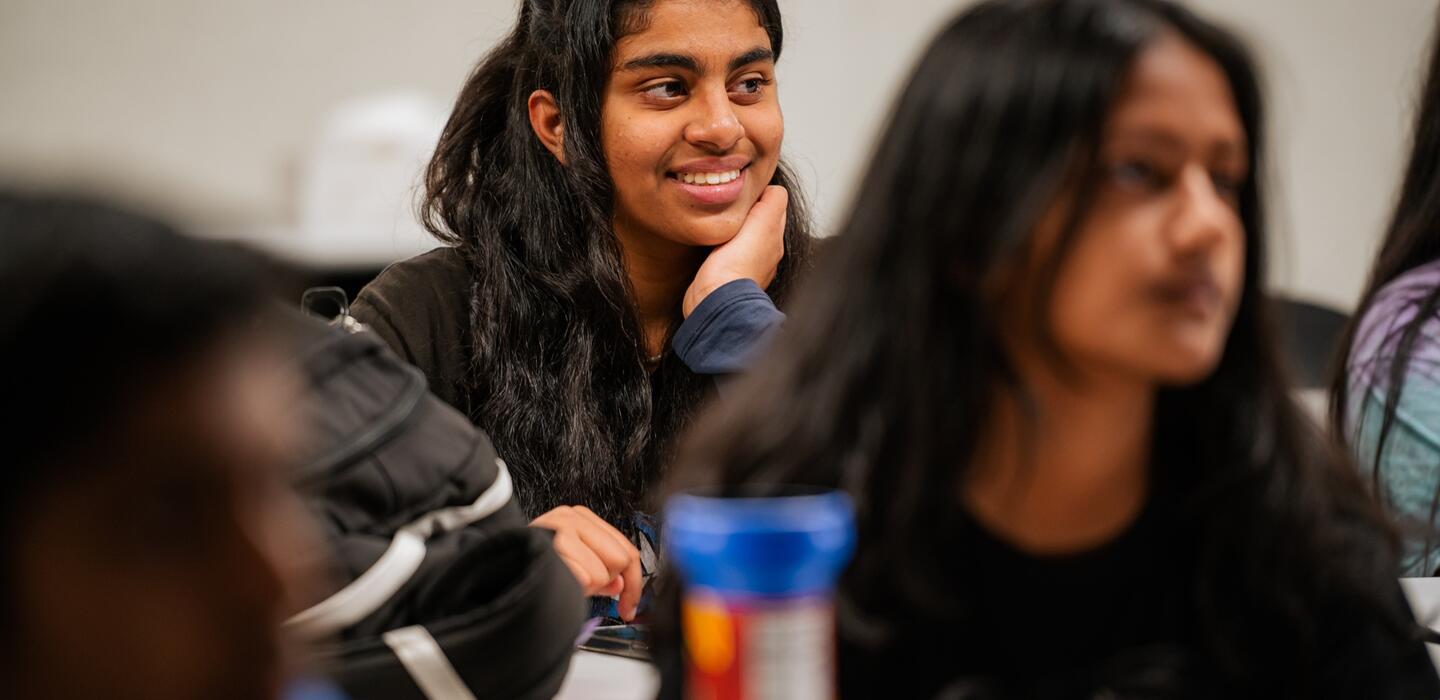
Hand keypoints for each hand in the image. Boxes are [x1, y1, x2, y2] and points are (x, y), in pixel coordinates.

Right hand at [530, 505, 641, 620]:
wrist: (493, 570)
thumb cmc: (529, 567)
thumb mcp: (575, 565)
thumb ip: (602, 571)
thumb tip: (622, 584)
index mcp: (580, 517)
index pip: (626, 548)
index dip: (634, 582)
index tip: (630, 605)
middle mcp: (570, 517)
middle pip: (619, 559)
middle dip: (605, 582)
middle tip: (583, 586)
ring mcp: (559, 528)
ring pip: (602, 572)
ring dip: (585, 586)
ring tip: (562, 579)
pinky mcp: (551, 545)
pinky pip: (584, 578)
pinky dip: (573, 587)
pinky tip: (555, 581)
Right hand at [683, 185, 787, 317]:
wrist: (714, 300)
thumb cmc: (736, 265)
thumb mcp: (762, 222)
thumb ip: (772, 202)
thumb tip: (772, 189)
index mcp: (775, 237)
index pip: (774, 202)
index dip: (759, 193)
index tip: (742, 191)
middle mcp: (766, 252)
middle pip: (759, 218)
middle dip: (746, 209)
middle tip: (729, 206)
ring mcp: (746, 265)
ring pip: (742, 235)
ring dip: (732, 227)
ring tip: (719, 224)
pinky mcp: (726, 275)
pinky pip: (726, 252)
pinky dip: (721, 245)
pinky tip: (712, 246)